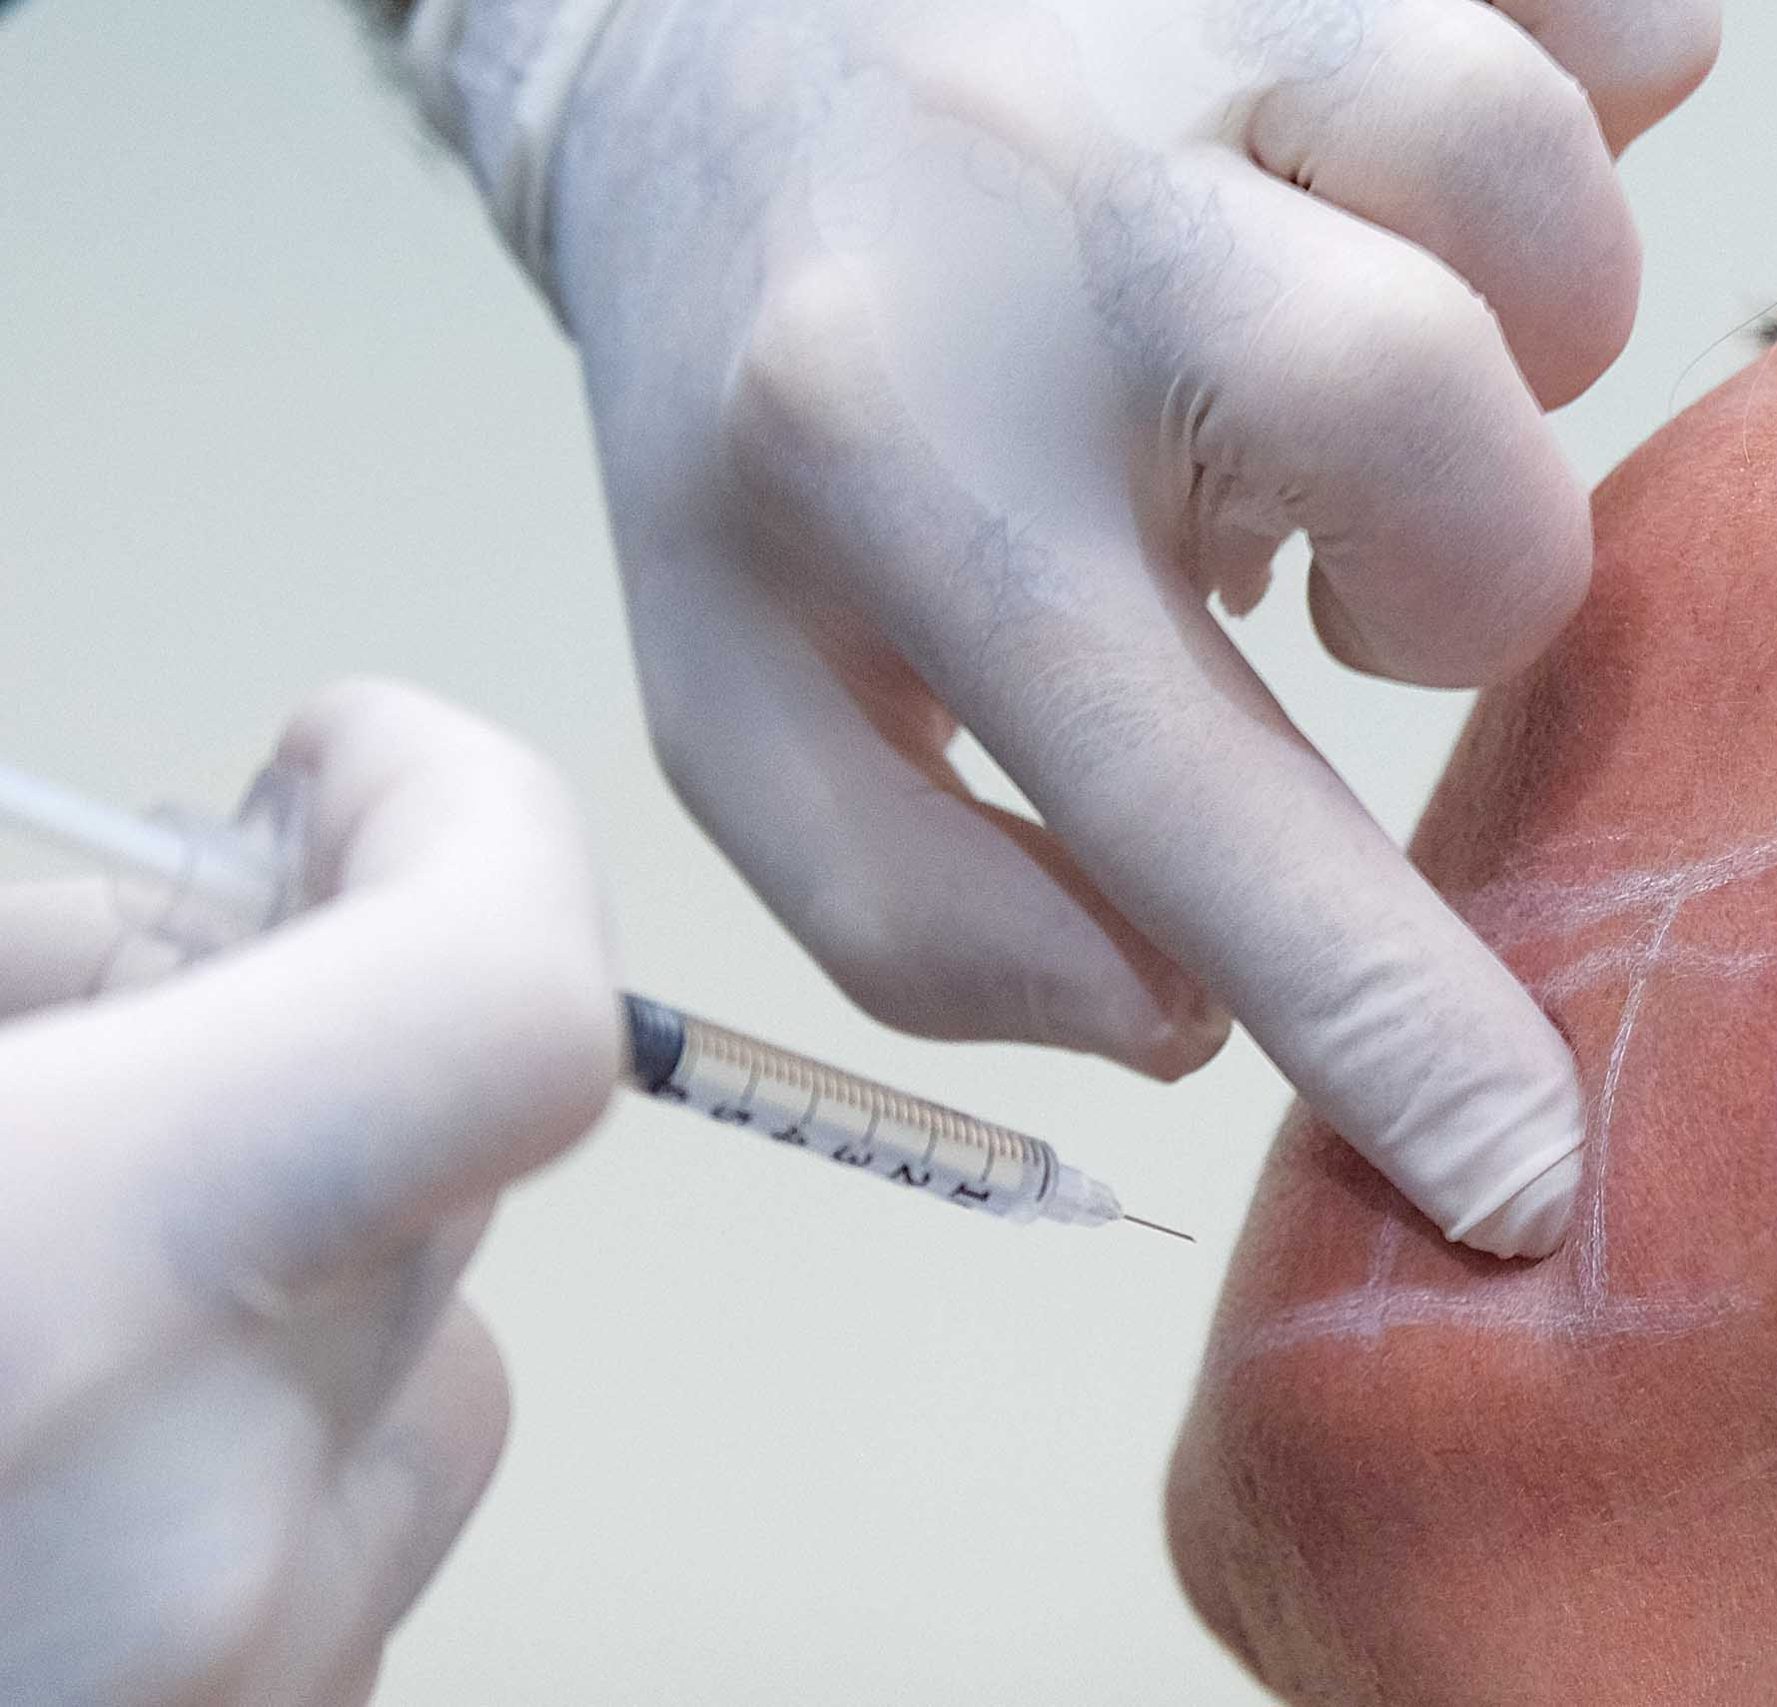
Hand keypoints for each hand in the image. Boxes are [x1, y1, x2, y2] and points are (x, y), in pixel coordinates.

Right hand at [0, 681, 619, 1705]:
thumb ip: (32, 982)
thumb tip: (152, 943)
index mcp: (70, 1294)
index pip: (513, 1006)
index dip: (469, 832)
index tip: (365, 772)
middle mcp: (211, 1549)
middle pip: (467, 1170)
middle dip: (320, 1037)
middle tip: (126, 1000)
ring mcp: (247, 1700)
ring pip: (425, 1368)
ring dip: (291, 1259)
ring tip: (53, 1264)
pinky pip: (336, 1546)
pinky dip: (241, 1448)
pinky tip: (43, 1453)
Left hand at [411, 0, 1718, 1254]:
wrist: (701, 34)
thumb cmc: (764, 392)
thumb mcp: (747, 683)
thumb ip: (922, 904)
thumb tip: (1178, 1020)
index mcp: (889, 464)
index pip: (1183, 802)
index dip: (1378, 1012)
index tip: (1527, 1173)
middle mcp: (1049, 226)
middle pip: (1442, 432)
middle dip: (1468, 566)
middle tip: (1350, 565)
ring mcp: (1198, 15)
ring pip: (1541, 206)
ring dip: (1519, 338)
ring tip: (1365, 343)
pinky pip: (1623, 9)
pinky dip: (1598, 88)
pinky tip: (1414, 167)